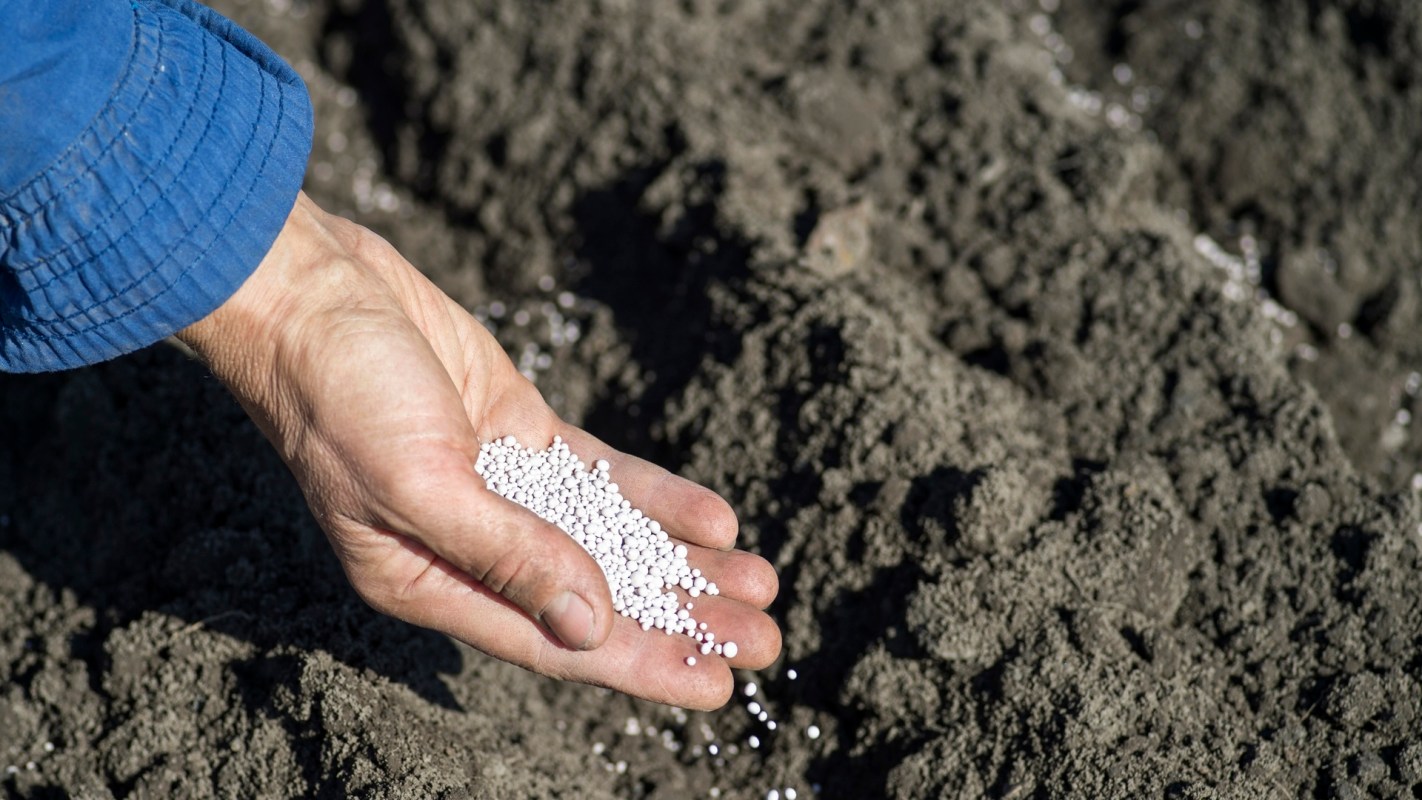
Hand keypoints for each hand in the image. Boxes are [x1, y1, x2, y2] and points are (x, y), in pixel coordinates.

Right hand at [177, 193, 780, 708]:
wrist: (309, 291)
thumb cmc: (338, 395)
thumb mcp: (420, 483)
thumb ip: (506, 554)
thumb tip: (590, 624)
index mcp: (427, 582)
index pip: (552, 641)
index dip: (639, 664)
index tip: (715, 684)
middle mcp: (470, 546)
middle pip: (595, 597)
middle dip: (681, 620)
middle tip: (765, 642)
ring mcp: (501, 486)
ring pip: (609, 540)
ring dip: (682, 564)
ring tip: (761, 586)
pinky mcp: (519, 430)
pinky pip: (602, 476)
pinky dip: (655, 498)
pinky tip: (716, 519)